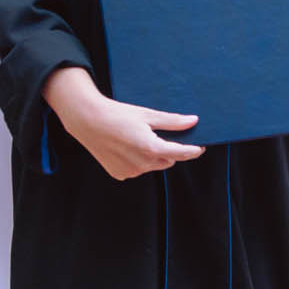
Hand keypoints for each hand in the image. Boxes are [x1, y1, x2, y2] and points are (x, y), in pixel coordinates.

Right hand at [43, 67, 200, 180]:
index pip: (180, 153)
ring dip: (153, 156)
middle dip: (169, 150)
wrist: (87, 121)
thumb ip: (172, 122)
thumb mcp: (147, 114)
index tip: (200, 147)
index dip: (193, 150)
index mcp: (151, 148)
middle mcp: (142, 164)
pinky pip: (137, 169)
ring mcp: (130, 171)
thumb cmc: (117, 114)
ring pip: (152, 166)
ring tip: (138, 138)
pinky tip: (126, 147)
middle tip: (161, 135)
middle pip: (167, 160)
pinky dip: (137, 161)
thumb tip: (194, 121)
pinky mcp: (120, 174)